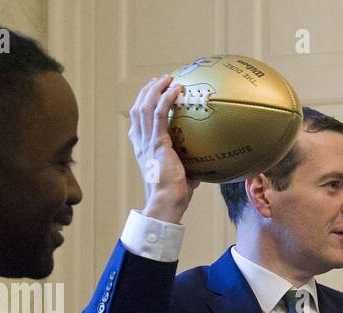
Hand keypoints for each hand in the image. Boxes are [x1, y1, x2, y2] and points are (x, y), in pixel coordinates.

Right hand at [128, 75, 199, 223]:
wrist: (166, 202)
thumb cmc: (175, 195)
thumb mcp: (182, 176)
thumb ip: (189, 167)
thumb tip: (205, 167)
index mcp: (143, 150)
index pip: (137, 124)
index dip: (141, 107)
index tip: (150, 95)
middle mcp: (142, 143)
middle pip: (137, 109)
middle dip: (146, 92)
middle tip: (158, 80)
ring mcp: (147, 142)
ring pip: (144, 107)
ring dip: (155, 89)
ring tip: (166, 78)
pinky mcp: (158, 143)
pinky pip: (158, 114)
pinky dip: (166, 98)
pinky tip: (177, 89)